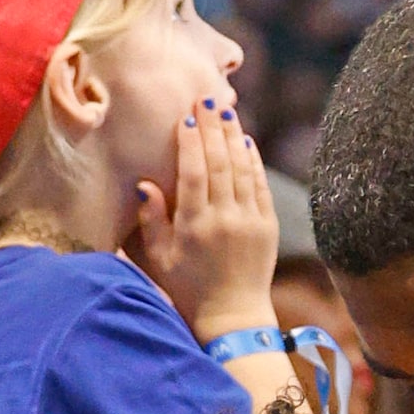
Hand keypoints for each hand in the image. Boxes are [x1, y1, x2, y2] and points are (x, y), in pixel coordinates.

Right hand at [130, 101, 279, 339]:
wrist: (232, 315)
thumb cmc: (187, 287)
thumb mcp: (158, 257)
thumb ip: (151, 220)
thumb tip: (145, 183)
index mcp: (195, 225)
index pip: (194, 172)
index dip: (191, 141)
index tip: (187, 116)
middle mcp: (225, 219)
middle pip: (220, 163)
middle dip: (214, 127)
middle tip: (207, 98)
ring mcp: (250, 221)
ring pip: (242, 169)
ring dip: (234, 137)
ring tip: (226, 112)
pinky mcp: (268, 226)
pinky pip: (261, 186)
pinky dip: (253, 162)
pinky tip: (246, 142)